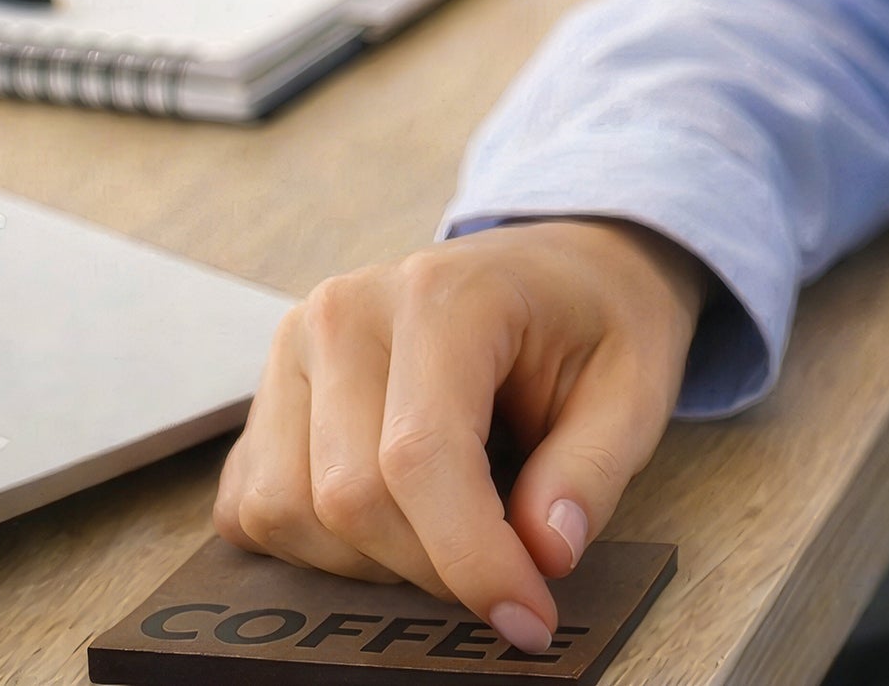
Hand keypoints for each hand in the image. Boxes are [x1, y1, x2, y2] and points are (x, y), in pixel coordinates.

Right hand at [214, 218, 706, 653]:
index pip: (420, 454)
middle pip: (348, 494)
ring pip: (289, 512)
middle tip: (510, 577)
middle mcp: (345, 311)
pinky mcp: (268, 395)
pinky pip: (254, 509)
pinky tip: (396, 524)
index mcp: (440, 293)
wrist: (556, 268)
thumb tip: (544, 553)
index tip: (530, 619)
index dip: (470, 558)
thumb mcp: (634, 385)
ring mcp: (293, 348)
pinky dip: (317, 549)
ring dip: (374, 564)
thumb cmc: (593, 322)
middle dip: (432, 569)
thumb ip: (591, 469)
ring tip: (455, 533)